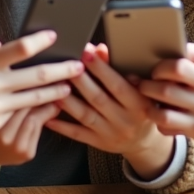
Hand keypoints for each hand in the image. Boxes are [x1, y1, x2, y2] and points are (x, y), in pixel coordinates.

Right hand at [0, 29, 82, 145]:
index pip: (20, 48)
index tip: (54, 37)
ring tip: (70, 86)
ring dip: (55, 91)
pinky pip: (20, 113)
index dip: (40, 41)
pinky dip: (36, 108)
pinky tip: (48, 103)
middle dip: (61, 69)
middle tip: (78, 64)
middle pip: (36, 75)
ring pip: (34, 98)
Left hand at [46, 44, 174, 180]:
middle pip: (98, 99)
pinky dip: (62, 125)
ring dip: (68, 100)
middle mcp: (125, 121)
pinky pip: (78, 134)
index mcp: (139, 105)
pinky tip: (48, 115)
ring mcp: (111, 134)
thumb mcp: (139, 89)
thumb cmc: (141, 108)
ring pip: (85, 116)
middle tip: (65, 65)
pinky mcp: (99, 144)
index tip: (87, 52)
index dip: (101, 69)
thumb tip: (100, 49)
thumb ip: (119, 68)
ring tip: (53, 86)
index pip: (118, 85)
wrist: (145, 142)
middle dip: (80, 80)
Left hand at [137, 44, 193, 159]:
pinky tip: (160, 115)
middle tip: (144, 83)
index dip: (161, 64)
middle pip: (167, 87)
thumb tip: (177, 43)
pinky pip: (168, 126)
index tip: (155, 66)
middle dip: (148, 84)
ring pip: (163, 111)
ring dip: (149, 104)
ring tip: (148, 99)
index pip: (180, 64)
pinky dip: (158, 121)